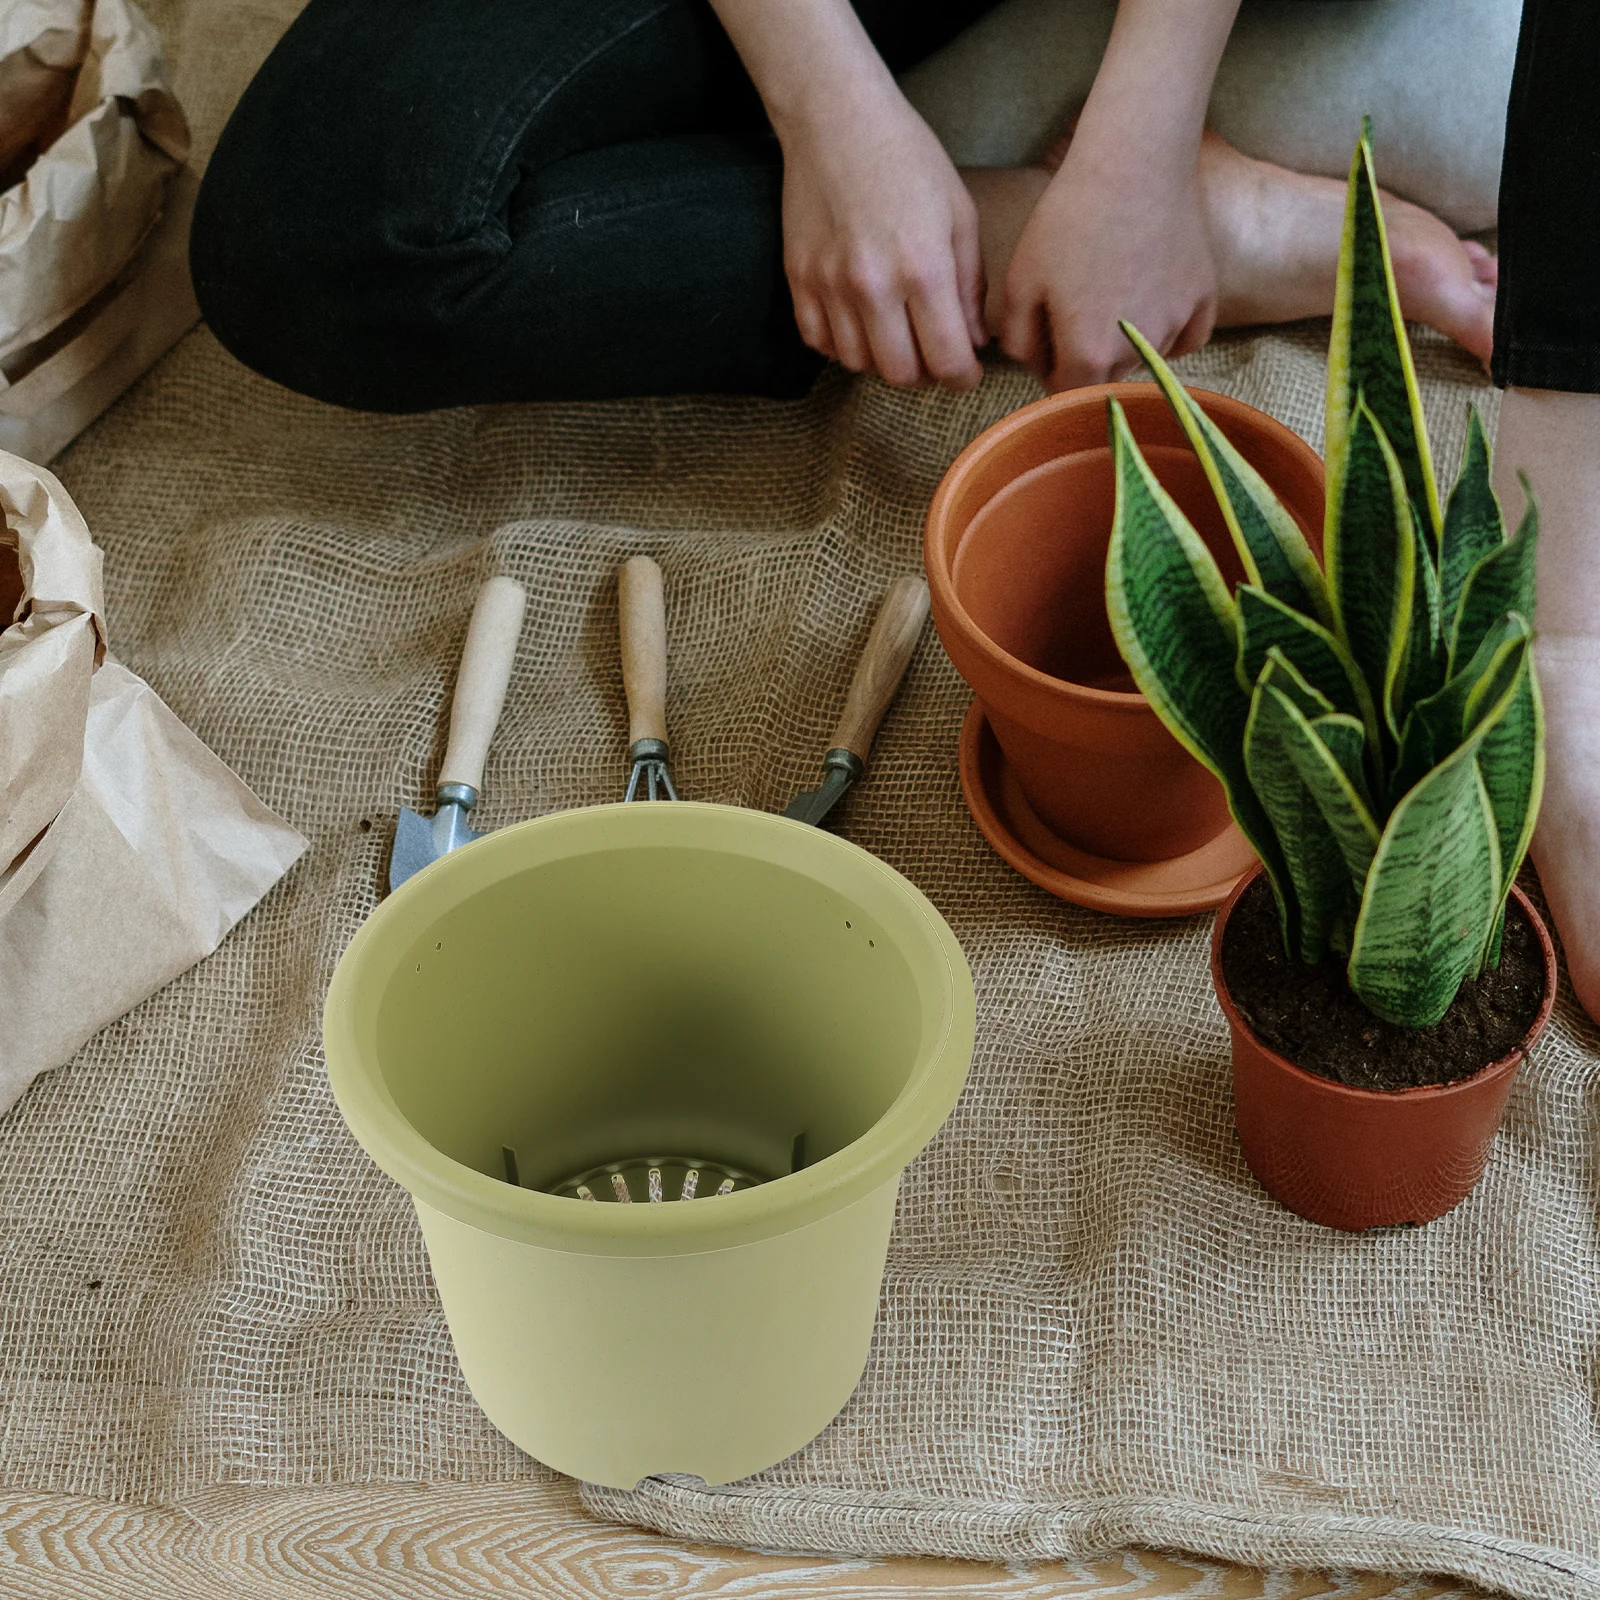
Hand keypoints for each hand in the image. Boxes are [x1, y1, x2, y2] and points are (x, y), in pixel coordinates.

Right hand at [778, 86, 985, 390]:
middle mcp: (874, 284)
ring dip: (882, 361)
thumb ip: (969, 285)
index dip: (962, 378)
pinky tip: (860, 324)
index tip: (965, 373)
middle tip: (933, 357)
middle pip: (900, 374)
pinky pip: (819, 342)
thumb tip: (972, 341)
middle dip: (924, 375)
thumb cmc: (907, 159)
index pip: (947, 359)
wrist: (837, 118)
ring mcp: (830, 285)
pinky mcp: (799, 279)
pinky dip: (842, 346)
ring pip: (858, 364)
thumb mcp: (959, 214)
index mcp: (924, 268)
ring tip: (897, 336)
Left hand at [1000, 136, 1216, 391]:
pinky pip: (1185, 340)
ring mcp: (1175, 326)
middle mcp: (1136, 352)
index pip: (1065, 393)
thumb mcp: (1019, 282)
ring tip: (1113, 291)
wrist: (1133, 163)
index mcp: (1088, 354)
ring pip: (1143, 360)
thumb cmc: (1069, 220)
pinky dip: (1168, 333)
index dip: (1050, 370)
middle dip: (1087, 362)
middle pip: (1106, 382)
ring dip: (1125, 344)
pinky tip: (1151, 303)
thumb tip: (1035, 369)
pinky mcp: (1203, 301)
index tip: (1047, 344)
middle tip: (1077, 313)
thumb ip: (1019, 342)